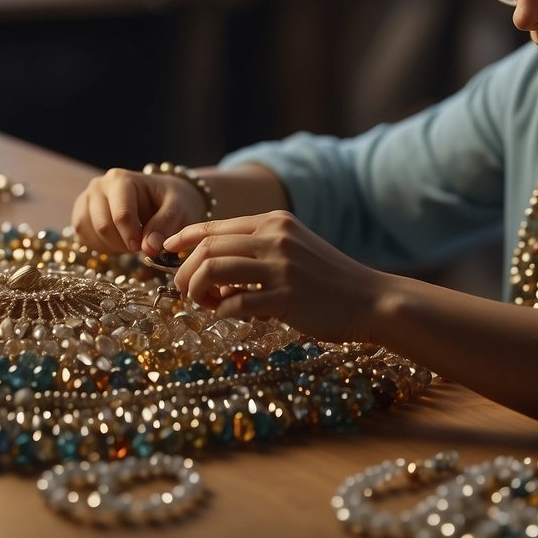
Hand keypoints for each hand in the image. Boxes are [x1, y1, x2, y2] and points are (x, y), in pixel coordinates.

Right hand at [71, 167, 207, 254]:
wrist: (161, 197)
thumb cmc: (170, 200)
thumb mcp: (178, 207)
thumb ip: (165, 224)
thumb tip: (149, 247)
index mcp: (120, 179)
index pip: (121, 215)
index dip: (133, 236)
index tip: (145, 248)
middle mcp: (98, 185)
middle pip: (103, 226)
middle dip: (124, 243)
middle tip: (141, 245)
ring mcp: (86, 200)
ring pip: (91, 234)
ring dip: (112, 246)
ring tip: (131, 240)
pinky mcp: (81, 214)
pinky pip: (84, 239)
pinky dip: (102, 247)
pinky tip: (118, 243)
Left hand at [163, 210, 387, 343]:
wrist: (372, 300)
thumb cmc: (329, 279)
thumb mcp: (294, 248)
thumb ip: (258, 247)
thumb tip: (211, 262)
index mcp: (275, 222)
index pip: (215, 226)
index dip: (183, 238)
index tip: (165, 251)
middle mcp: (275, 238)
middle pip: (208, 248)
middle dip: (185, 271)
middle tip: (184, 291)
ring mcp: (281, 267)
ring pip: (215, 270)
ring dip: (199, 290)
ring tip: (203, 304)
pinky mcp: (287, 298)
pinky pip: (236, 302)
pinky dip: (223, 310)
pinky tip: (227, 315)